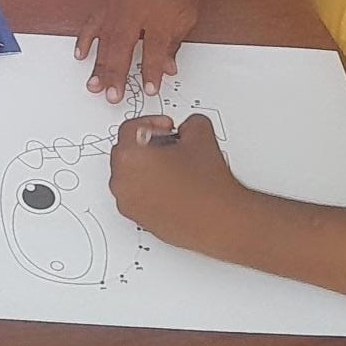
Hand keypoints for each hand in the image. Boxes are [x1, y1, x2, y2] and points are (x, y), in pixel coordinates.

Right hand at [75, 0, 197, 102]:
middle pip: (123, 50)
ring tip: (93, 85)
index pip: (154, 53)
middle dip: (117, 75)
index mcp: (158, 19)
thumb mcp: (186, 17)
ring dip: (98, 65)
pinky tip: (81, 55)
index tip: (149, 90)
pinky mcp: (107, 2)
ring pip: (105, 41)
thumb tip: (166, 69)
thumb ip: (173, 45)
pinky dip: (85, 40)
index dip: (151, 73)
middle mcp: (134, 14)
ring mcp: (116, 7)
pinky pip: (92, 23)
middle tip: (111, 98)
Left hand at [109, 115, 246, 252]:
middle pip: (126, 152)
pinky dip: (150, 187)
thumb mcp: (200, 134)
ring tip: (175, 166)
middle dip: (148, 145)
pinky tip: (175, 185)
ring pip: (130, 175)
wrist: (223, 222)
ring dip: (148, 167)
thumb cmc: (208, 186)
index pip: (130, 129)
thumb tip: (186, 129)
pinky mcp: (141, 221)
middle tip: (170, 145)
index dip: (152, 123)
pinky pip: (138, 196)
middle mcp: (122, 183)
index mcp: (129, 157)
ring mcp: (129, 205)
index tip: (166, 127)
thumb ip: (188, 123)